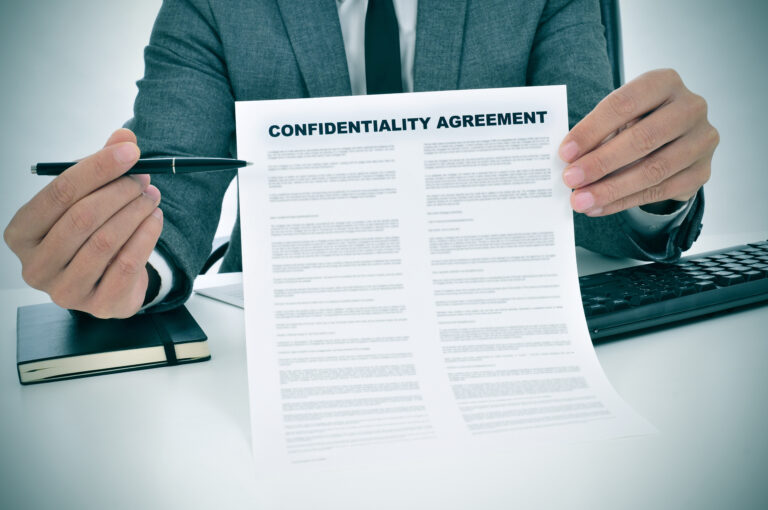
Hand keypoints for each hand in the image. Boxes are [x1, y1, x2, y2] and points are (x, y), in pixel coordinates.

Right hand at [4, 129, 162, 317]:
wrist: (108, 282)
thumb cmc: (89, 234)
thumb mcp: (89, 198)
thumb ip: (102, 167)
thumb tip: (124, 137)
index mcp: (22, 233)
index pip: (59, 194)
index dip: (97, 168)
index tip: (129, 151)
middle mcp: (36, 266)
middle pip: (82, 218)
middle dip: (119, 191)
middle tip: (144, 178)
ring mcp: (65, 291)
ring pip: (106, 241)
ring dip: (135, 212)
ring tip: (151, 196)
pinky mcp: (98, 305)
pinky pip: (127, 265)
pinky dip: (146, 236)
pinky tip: (155, 219)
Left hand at [559, 68, 718, 215]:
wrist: (676, 140)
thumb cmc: (641, 122)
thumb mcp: (621, 117)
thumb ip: (599, 133)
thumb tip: (570, 161)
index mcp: (665, 82)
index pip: (624, 104)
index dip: (592, 130)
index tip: (566, 153)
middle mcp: (690, 108)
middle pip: (642, 138)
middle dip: (600, 162)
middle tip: (571, 179)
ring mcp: (701, 140)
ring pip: (653, 170)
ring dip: (611, 189)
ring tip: (581, 200)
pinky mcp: (702, 171)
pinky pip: (659, 191)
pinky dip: (624, 202)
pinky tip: (600, 207)